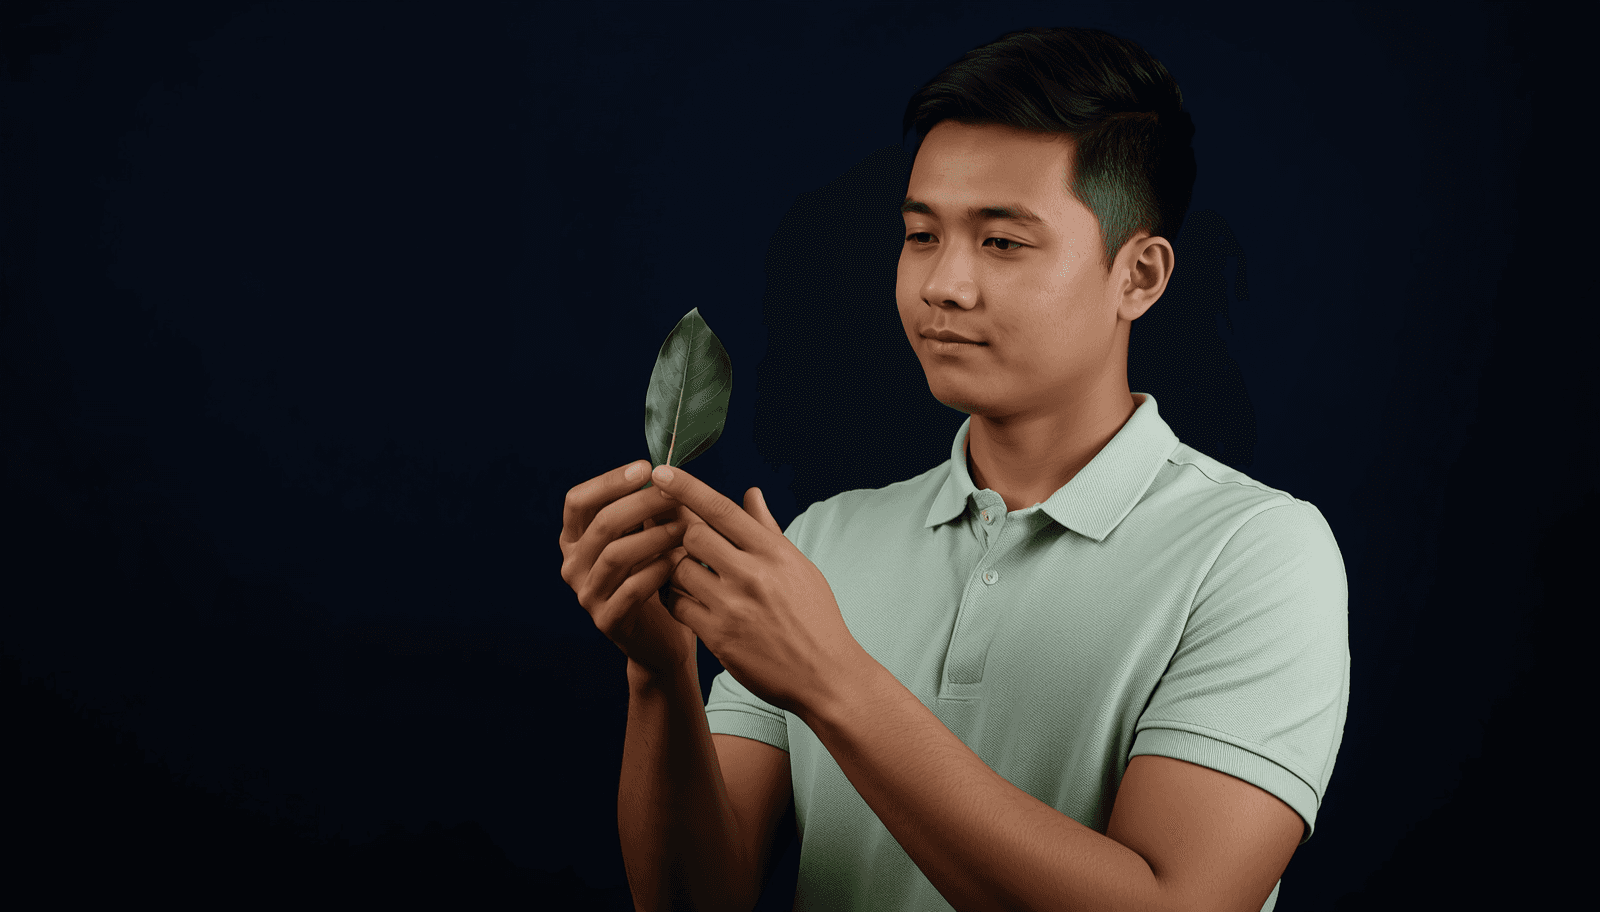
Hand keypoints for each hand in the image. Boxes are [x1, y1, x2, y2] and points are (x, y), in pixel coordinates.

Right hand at [558, 460, 702, 677]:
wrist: (662, 636)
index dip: (609, 481)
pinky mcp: (607, 620)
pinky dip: (657, 570)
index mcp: (575, 538)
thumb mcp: (651, 535)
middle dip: (641, 504)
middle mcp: (572, 565)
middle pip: (601, 524)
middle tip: (675, 494)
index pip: (578, 500)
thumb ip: (654, 507)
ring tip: (685, 527)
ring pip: (616, 555)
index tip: (646, 468)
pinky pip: (631, 590)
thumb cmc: (656, 574)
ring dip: (654, 536)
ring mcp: (586, 595)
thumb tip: (671, 471)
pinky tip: (679, 560)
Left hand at [649, 464, 864, 715]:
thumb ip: (767, 530)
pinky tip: (687, 600)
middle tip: (686, 546)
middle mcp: (752, 574)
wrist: (826, 676)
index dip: (686, 487)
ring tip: (689, 576)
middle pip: (692, 535)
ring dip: (676, 569)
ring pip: (678, 569)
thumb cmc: (815, 618)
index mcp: (773, 551)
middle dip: (683, 537)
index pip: (721, 509)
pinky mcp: (718, 636)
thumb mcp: (798, 567)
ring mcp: (733, 605)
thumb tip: (750, 493)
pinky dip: (675, 599)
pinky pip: (677, 605)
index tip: (661, 471)